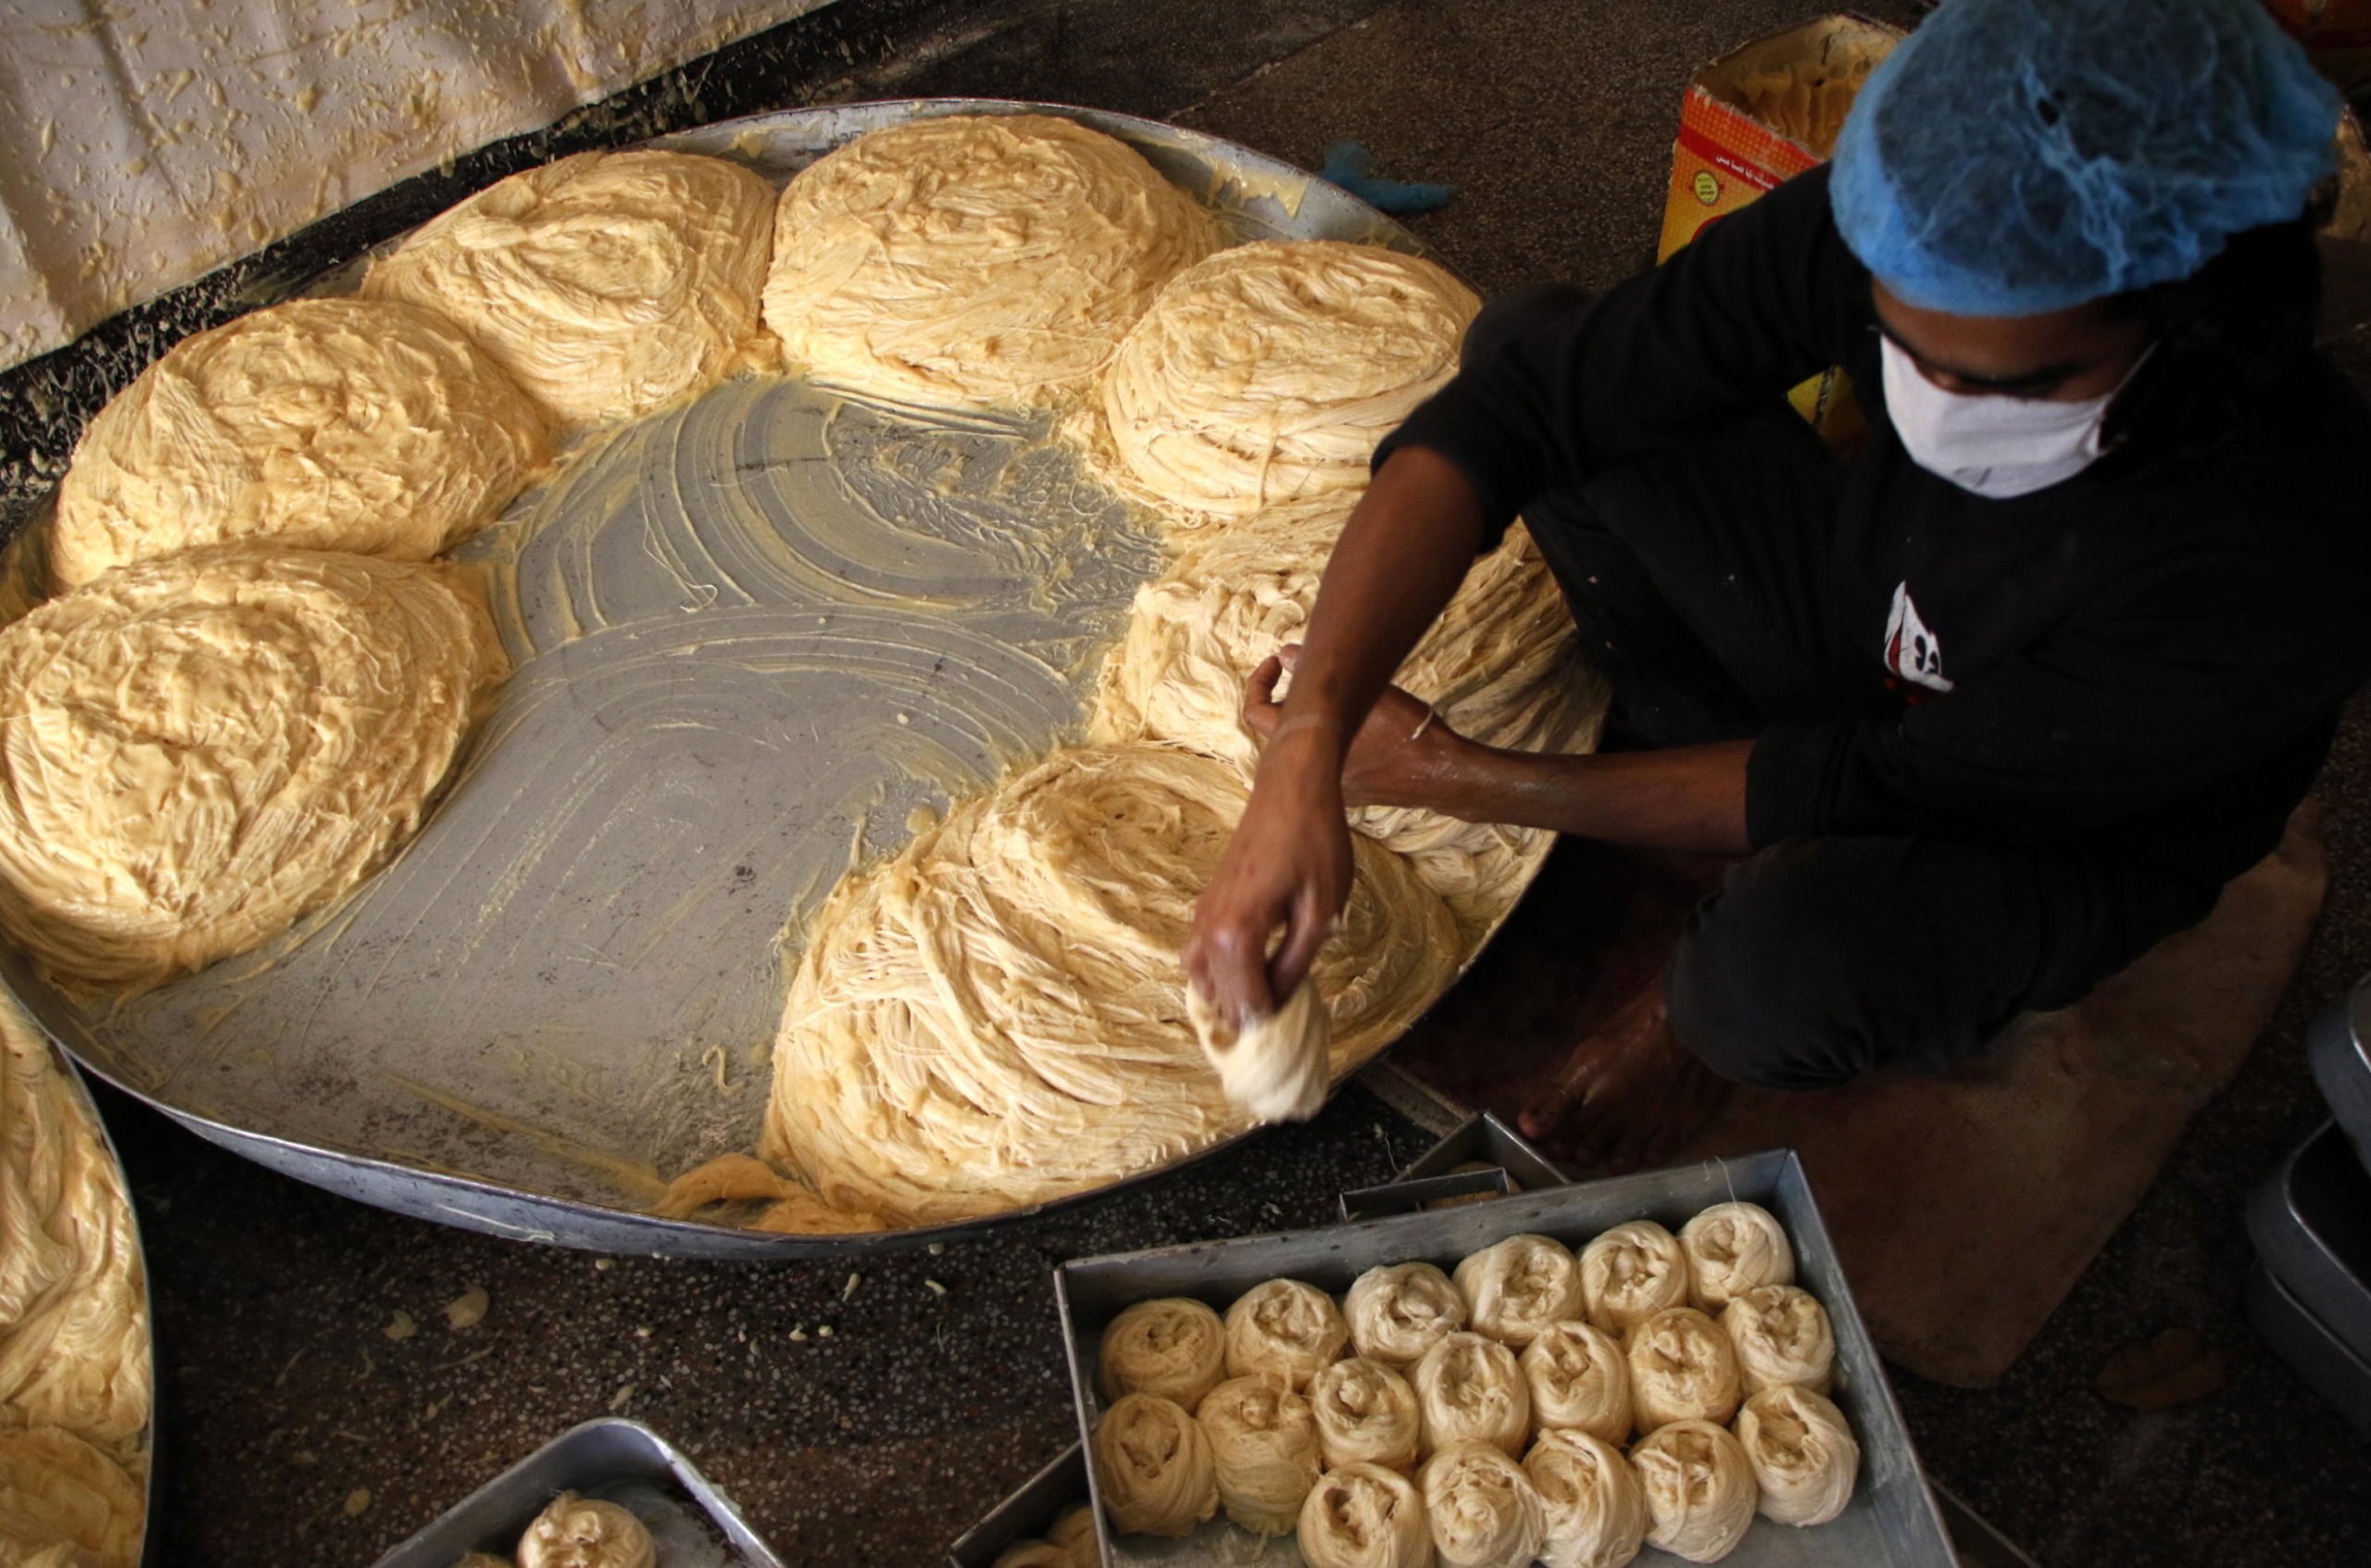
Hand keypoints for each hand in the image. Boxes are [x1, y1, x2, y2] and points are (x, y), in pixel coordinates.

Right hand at [1184, 719, 1354, 1028]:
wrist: (1291, 788)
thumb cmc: (1314, 843)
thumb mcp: (1321, 910)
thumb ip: (1296, 962)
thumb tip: (1281, 1000)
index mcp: (1237, 933)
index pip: (1244, 1002)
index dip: (1269, 1023)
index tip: (1291, 1034)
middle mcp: (1209, 928)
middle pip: (1217, 996)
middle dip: (1245, 1016)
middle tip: (1280, 1025)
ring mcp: (1202, 914)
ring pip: (1199, 977)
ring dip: (1227, 996)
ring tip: (1264, 1003)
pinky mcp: (1207, 903)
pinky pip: (1199, 954)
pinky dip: (1217, 973)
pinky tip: (1249, 973)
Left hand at [1241, 646, 1460, 809]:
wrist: (1438, 774)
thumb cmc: (1406, 730)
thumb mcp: (1366, 692)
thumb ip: (1319, 673)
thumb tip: (1286, 654)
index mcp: (1307, 742)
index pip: (1255, 713)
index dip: (1258, 682)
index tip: (1278, 662)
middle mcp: (1309, 770)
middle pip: (1275, 729)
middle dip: (1284, 697)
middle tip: (1306, 675)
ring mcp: (1325, 785)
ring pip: (1297, 747)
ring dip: (1305, 719)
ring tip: (1333, 698)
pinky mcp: (1346, 793)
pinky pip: (1319, 764)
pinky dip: (1323, 741)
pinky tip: (1351, 727)